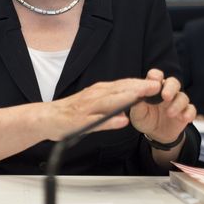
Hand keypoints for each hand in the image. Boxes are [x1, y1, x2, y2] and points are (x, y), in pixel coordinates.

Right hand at [45, 78, 160, 140]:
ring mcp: (87, 108)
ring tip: (142, 97)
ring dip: (126, 98)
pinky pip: (97, 121)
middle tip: (157, 86)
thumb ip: (110, 106)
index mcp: (99, 91)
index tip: (157, 82)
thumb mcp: (93, 106)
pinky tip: (121, 120)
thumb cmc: (70, 113)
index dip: (140, 84)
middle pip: (119, 90)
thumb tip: (128, 110)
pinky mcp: (80, 121)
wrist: (46, 118)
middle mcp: (94, 95)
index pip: (123, 85)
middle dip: (138, 87)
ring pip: (110, 101)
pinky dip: (110, 121)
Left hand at [129, 69, 196, 142]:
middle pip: (173, 83)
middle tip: (165, 96)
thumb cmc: (144, 119)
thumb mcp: (137, 113)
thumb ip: (137, 102)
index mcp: (154, 88)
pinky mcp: (185, 112)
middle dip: (170, 88)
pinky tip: (184, 118)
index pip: (156, 76)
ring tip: (169, 114)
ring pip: (183, 97)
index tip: (154, 81)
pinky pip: (191, 110)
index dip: (156, 76)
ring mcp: (177, 102)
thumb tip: (140, 92)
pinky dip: (189, 113)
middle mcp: (167, 92)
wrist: (154, 134)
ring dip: (177, 104)